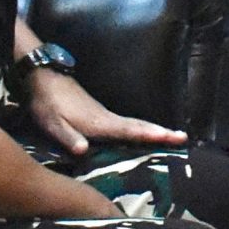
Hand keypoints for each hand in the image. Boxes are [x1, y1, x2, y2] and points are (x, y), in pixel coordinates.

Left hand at [25, 70, 188, 157]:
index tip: (174, 136)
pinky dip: (140, 129)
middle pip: (139, 126)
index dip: (152, 135)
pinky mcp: (99, 114)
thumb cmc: (49, 103)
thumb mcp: (54, 124)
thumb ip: (69, 137)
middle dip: (161, 132)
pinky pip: (126, 124)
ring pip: (134, 124)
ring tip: (172, 137)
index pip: (131, 130)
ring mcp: (105, 115)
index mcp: (100, 123)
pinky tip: (141, 134)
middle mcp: (107, 118)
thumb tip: (84, 151)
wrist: (45, 78)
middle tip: (183, 137)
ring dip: (154, 130)